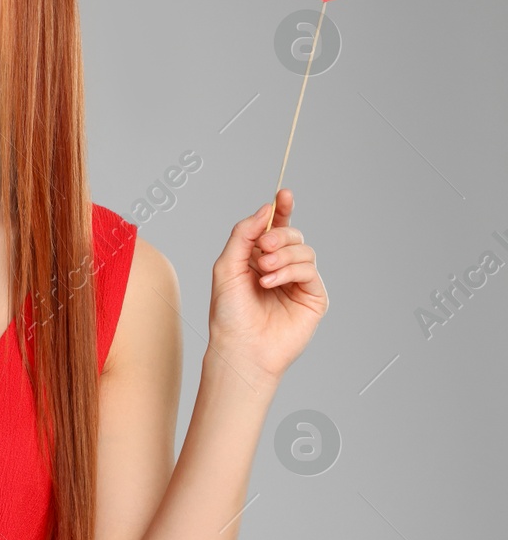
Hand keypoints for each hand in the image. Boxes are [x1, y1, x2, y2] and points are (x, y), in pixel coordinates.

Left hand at [209, 188, 328, 382]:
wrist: (239, 346)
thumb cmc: (228, 312)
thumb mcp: (227, 266)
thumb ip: (243, 235)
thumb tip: (265, 209)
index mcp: (258, 258)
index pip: (274, 227)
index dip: (281, 208)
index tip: (284, 193)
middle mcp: (280, 267)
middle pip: (291, 234)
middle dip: (278, 234)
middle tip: (263, 248)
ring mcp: (298, 282)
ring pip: (304, 250)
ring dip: (282, 256)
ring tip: (263, 273)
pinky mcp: (313, 297)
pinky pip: (309, 270)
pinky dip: (290, 271)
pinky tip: (270, 283)